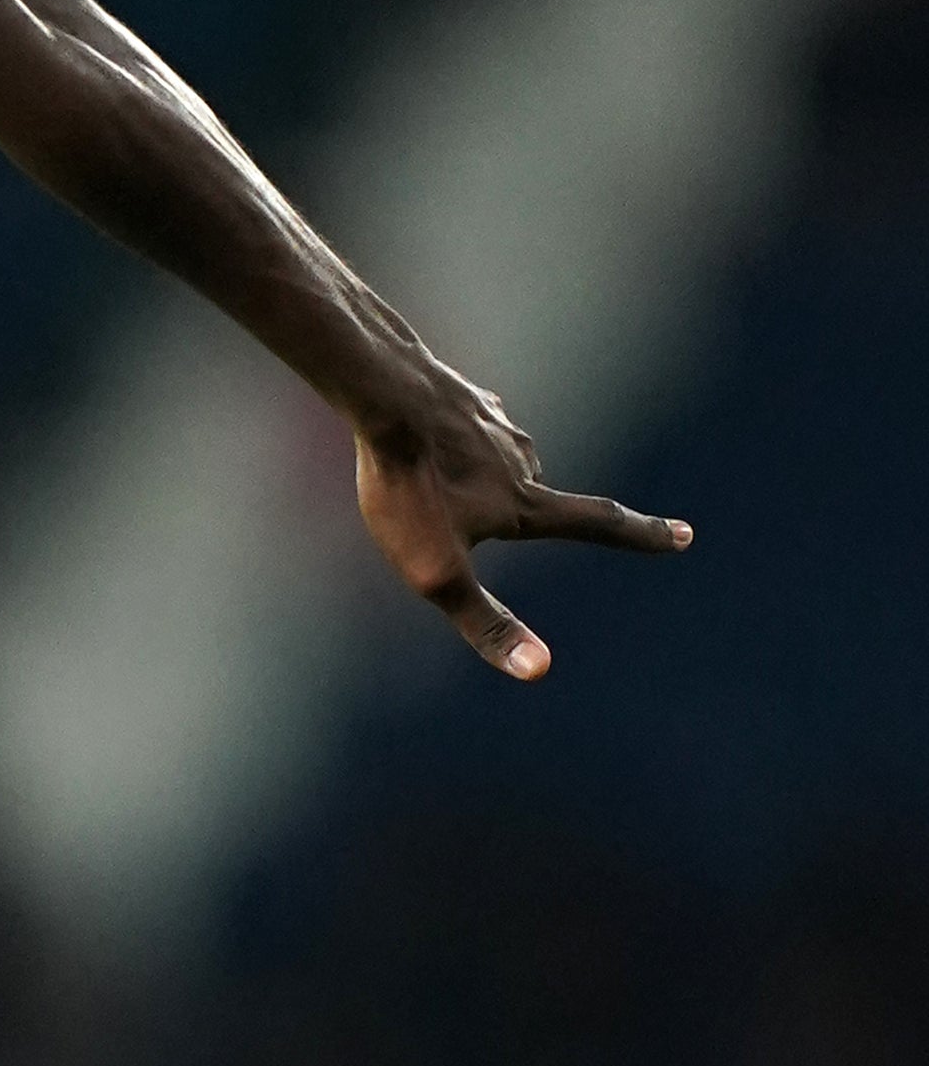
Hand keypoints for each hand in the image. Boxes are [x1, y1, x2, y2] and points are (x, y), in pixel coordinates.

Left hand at [352, 369, 689, 680]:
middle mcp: (523, 458)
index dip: (644, 536)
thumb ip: (485, 623)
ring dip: (471, 476)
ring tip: (422, 480)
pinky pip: (465, 428)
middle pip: (526, 497)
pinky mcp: (462, 397)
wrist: (381, 395)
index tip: (685, 536)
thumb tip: (538, 670)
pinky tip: (419, 438)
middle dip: (500, 513)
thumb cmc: (407, 490)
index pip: (600, 525)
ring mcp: (495, 421)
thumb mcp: (437, 575)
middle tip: (439, 511)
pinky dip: (451, 442)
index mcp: (526, 503)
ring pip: (494, 462)